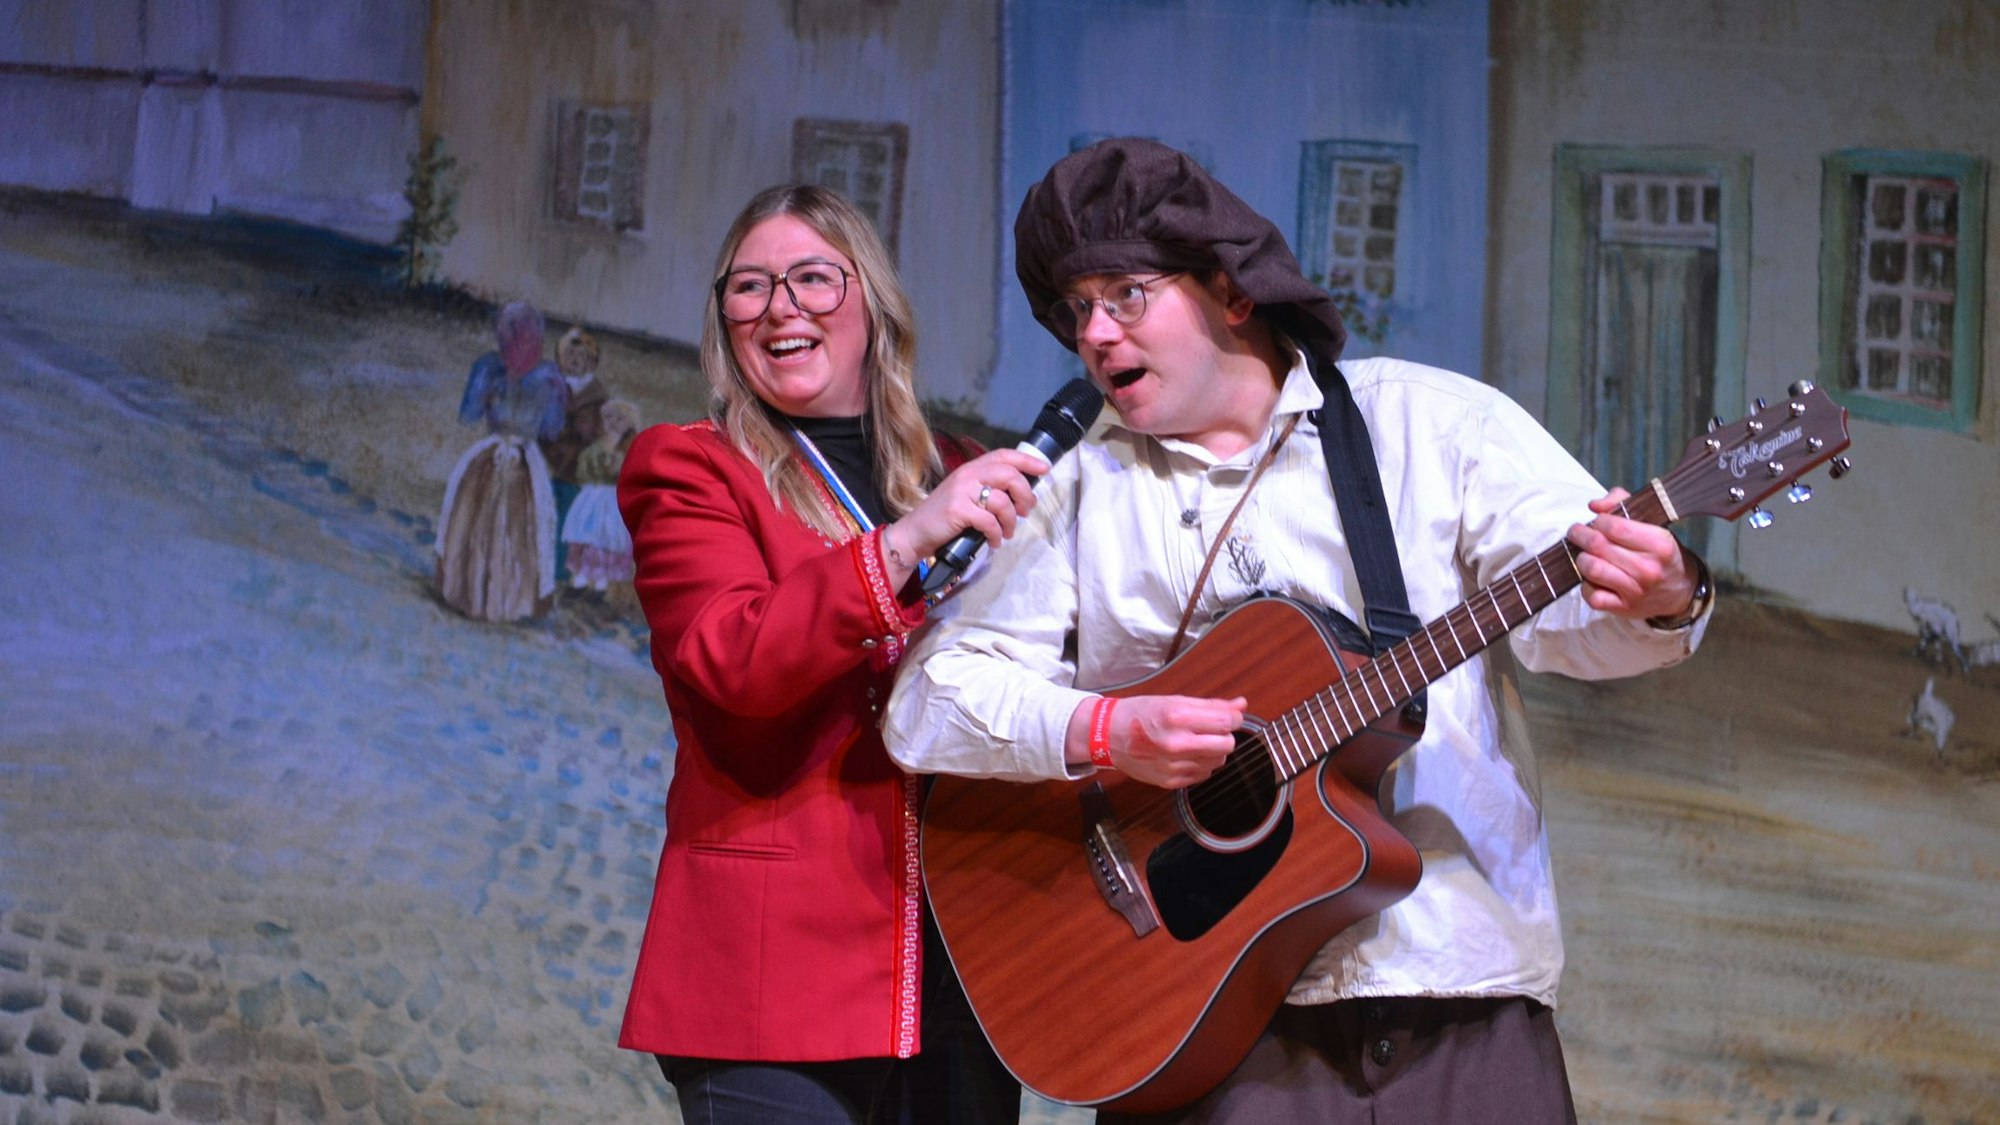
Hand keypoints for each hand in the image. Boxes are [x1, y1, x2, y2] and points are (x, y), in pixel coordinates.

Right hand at [879, 449, 1047, 580]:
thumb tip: (1022, 495)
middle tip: (1025, 511)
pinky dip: (996, 534)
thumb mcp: (966, 495)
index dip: (1026, 461)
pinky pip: (989, 521)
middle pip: (1009, 475)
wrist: (915, 532)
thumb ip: (989, 489)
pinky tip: (994, 541)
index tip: (1044, 469)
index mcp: (971, 469)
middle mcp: (967, 475)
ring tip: (1007, 532)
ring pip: (1002, 501)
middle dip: (1024, 495)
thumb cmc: (944, 517)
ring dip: (1010, 521)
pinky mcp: (957, 510)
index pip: (1003, 456)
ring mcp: (961, 492)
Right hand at [1070, 694, 1245, 788]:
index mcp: (1177, 716)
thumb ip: (1211, 705)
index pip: (1226, 722)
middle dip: (1223, 736)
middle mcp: (1176, 743)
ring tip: (1194, 742)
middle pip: (1227, 744)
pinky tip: (1185, 755)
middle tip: (1209, 730)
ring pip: (1218, 761)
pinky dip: (1200, 764)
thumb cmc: (1140, 714)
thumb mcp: (1174, 701)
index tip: (1229, 717)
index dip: (1233, 719)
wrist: (1107, 736)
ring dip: (1212, 751)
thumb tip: (1240, 704)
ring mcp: (1173, 765)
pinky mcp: (1170, 782)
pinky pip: (1203, 775)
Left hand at [1565, 489, 1698, 620]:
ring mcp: (1635, 591)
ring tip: (1585, 554)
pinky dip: (1586, 586)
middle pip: (1598, 546)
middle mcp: (1648, 568)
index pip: (1615, 527)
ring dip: (1582, 559)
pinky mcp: (1624, 608)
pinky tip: (1592, 579)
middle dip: (1580, 535)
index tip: (1597, 522)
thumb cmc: (1660, 553)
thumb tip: (1594, 506)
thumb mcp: (1653, 523)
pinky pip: (1592, 596)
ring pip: (1591, 569)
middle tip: (1577, 533)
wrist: (1681, 592)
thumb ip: (1622, 503)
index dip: (1599, 521)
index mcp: (1659, 544)